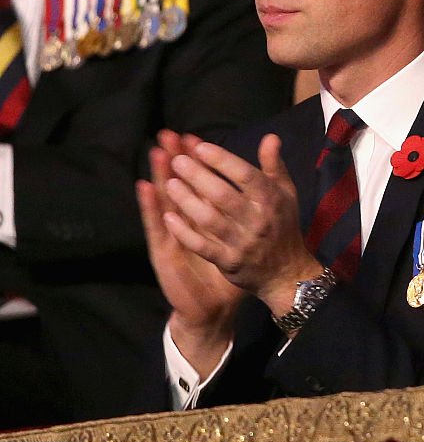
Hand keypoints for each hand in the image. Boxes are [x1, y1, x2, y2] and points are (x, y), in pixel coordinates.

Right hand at [137, 130, 243, 377]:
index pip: (197, 182)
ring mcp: (172, 235)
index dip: (195, 160)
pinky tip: (146, 188)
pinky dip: (151, 207)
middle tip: (168, 134)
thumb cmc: (229, 267)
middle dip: (175, 159)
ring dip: (160, 174)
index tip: (193, 136)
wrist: (213, 308)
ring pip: (164, 199)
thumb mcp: (244, 235)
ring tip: (157, 151)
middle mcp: (184, 222)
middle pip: (177, 184)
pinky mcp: (164, 252)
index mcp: (204, 215)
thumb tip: (259, 188)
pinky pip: (157, 226)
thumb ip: (250, 210)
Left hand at [159, 133, 321, 318]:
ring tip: (169, 183)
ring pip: (209, 220)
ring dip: (187, 201)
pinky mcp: (228, 262)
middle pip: (222, 195)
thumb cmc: (283, 226)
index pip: (245, 175)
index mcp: (271, 200)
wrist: (286, 272)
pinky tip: (168, 218)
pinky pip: (202, 246)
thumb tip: (270, 136)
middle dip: (197, 176)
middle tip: (176, 160)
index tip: (200, 146)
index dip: (222, 160)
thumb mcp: (286, 193)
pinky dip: (184, 232)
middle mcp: (257, 220)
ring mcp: (242, 243)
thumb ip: (274, 166)